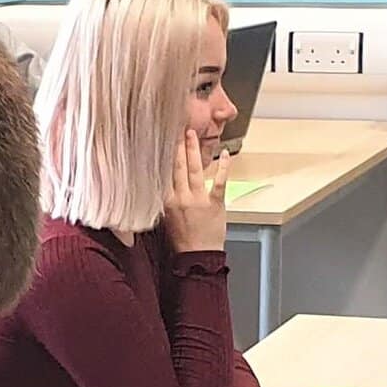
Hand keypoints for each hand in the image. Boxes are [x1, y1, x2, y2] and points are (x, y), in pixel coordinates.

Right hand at [160, 127, 229, 253]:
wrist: (196, 257)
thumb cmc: (181, 239)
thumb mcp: (165, 217)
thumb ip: (164, 198)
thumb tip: (161, 180)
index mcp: (166, 201)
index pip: (163, 174)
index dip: (162, 155)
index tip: (160, 141)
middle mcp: (180, 198)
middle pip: (177, 167)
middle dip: (177, 147)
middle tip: (177, 130)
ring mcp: (198, 199)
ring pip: (194, 170)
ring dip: (193, 150)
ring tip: (192, 134)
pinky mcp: (214, 203)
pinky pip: (219, 181)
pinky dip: (223, 167)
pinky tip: (225, 154)